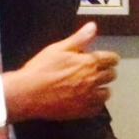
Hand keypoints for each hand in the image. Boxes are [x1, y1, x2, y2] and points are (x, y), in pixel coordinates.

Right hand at [3, 22, 118, 120]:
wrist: (28, 93)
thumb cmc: (41, 69)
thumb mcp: (58, 48)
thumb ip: (79, 38)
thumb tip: (93, 27)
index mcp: (89, 63)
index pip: (111, 59)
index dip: (111, 58)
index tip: (110, 59)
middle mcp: (92, 80)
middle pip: (111, 76)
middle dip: (107, 72)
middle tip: (100, 71)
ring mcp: (88, 98)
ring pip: (106, 93)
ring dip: (102, 88)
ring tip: (95, 86)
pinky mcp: (81, 111)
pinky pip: (97, 109)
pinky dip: (95, 104)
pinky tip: (88, 100)